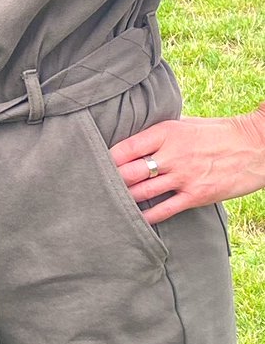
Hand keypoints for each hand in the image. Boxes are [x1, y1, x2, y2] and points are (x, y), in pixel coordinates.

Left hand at [109, 107, 264, 223]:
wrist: (254, 146)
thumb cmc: (217, 132)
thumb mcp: (185, 124)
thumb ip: (160, 133)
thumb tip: (136, 138)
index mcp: (166, 132)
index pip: (126, 147)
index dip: (107, 158)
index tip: (94, 162)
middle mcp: (171, 155)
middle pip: (129, 171)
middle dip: (111, 180)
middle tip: (95, 187)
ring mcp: (183, 177)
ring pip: (143, 192)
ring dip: (125, 198)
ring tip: (109, 203)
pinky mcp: (196, 196)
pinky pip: (165, 209)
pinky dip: (148, 216)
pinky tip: (136, 219)